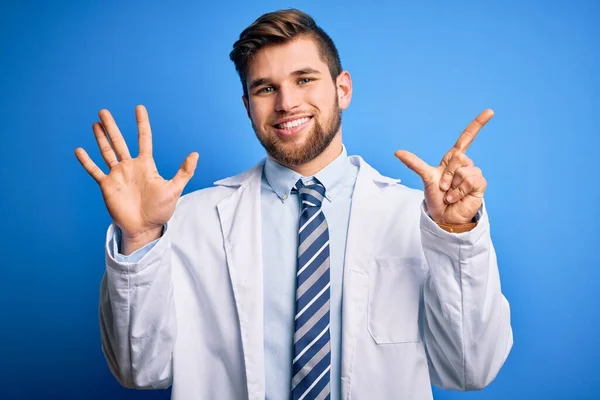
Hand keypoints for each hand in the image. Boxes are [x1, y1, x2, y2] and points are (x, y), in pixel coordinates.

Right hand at [75, 105, 198, 239]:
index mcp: (146, 165)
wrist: (145, 228)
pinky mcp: (107, 186)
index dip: (142, 124)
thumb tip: (195, 154)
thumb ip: (184, 172)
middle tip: (104, 111)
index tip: (139, 108)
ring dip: (101, 138)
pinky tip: (79, 150)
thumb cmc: (161, 210)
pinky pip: (95, 171)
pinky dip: (87, 161)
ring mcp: (118, 175)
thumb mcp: (174, 189)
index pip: (144, 139)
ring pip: (107, 152)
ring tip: (95, 123)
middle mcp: (130, 167)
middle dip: (112, 127)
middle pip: (119, 142)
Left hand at [395, 109, 492, 224]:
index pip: (467, 138)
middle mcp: (465, 164)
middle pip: (458, 156)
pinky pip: (469, 180)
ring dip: (452, 185)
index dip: (478, 124)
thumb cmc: (436, 197)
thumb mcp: (425, 177)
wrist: (444, 216)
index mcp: (453, 159)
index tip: (490, 111)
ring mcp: (473, 173)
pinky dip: (459, 191)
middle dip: (446, 174)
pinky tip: (456, 197)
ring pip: (463, 170)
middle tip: (443, 187)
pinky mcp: (479, 184)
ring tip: (450, 194)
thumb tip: (396, 152)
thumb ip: (414, 163)